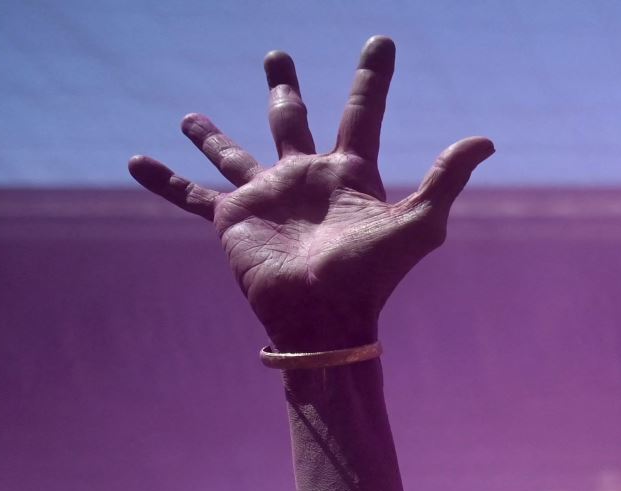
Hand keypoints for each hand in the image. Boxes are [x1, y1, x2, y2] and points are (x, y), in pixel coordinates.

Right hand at [128, 36, 492, 350]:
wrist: (325, 320)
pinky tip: (136, 161)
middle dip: (284, 88)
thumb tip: (484, 139)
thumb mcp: (421, 224)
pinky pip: (190, 195)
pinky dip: (164, 180)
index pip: (362, 112)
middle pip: (292, 120)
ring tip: (189, 115)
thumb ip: (446, 179)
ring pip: (235, 153)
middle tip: (276, 57)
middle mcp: (306, 178)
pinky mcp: (232, 218)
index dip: (372, 77)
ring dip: (212, 135)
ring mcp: (267, 196)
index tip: (381, 41)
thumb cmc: (374, 277)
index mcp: (350, 175)